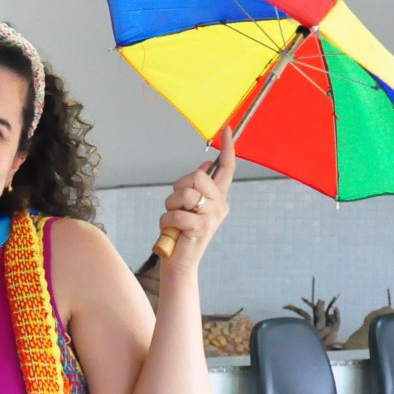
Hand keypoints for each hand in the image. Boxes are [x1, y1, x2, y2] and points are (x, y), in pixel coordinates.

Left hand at [159, 126, 234, 268]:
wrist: (180, 263)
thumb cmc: (180, 233)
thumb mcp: (189, 207)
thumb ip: (198, 188)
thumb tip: (205, 165)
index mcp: (219, 197)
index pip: (227, 168)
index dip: (228, 148)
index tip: (228, 129)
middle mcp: (221, 204)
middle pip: (196, 176)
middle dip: (178, 188)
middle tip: (176, 206)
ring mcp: (213, 216)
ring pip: (184, 193)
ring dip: (170, 206)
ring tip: (173, 220)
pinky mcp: (201, 227)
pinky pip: (175, 213)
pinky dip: (165, 221)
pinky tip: (171, 232)